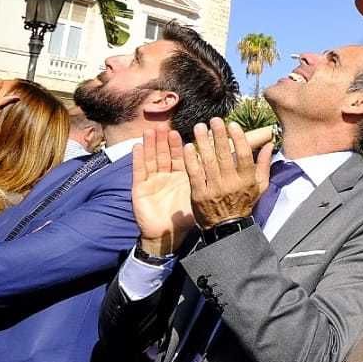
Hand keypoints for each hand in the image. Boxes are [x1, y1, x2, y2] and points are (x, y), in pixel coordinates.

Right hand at [133, 128, 193, 257]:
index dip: (178, 145)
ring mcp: (152, 181)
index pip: (179, 157)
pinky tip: (138, 146)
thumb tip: (224, 166)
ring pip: (151, 159)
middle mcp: (166, 177)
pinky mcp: (139, 188)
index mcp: (180, 177)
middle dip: (163, 141)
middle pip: (164, 154)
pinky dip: (138, 158)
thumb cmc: (184, 217)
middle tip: (163, 126)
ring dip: (150, 145)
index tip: (178, 131)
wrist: (167, 235)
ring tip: (150, 131)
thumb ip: (206, 180)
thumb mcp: (197, 195)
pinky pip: (139, 171)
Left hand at [183, 118, 271, 226]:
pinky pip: (194, 173)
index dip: (239, 139)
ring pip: (208, 161)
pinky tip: (188, 146)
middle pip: (224, 155)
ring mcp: (214, 188)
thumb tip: (270, 144)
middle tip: (214, 120)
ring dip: (203, 142)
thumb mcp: (260, 186)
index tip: (232, 125)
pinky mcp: (199, 194)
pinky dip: (190, 159)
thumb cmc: (244, 203)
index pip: (244, 155)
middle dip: (219, 135)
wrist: (226, 226)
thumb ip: (265, 165)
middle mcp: (231, 183)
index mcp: (247, 180)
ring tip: (199, 127)